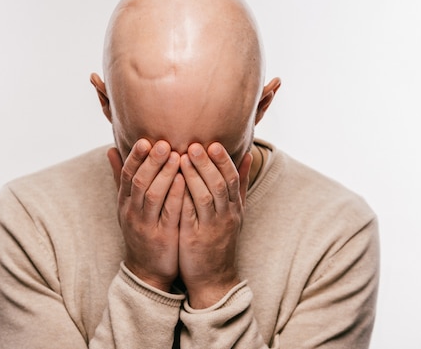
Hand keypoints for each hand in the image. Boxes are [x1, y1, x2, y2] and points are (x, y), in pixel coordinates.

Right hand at [108, 139, 184, 291]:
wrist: (147, 270)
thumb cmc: (141, 230)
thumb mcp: (127, 205)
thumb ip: (121, 177)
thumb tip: (110, 149)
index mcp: (125, 202)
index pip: (127, 174)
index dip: (135, 157)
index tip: (145, 140)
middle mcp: (132, 212)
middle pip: (139, 182)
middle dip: (151, 161)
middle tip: (164, 143)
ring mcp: (147, 225)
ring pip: (153, 195)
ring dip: (165, 174)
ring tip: (177, 156)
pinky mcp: (163, 236)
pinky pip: (168, 213)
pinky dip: (175, 195)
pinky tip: (184, 181)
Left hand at [178, 142, 251, 307]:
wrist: (214, 277)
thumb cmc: (220, 238)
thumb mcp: (235, 211)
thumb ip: (240, 183)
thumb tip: (248, 154)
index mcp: (234, 206)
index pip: (232, 178)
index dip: (223, 160)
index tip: (212, 143)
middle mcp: (226, 215)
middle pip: (220, 184)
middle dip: (207, 163)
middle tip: (194, 145)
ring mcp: (211, 227)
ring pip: (205, 197)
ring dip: (194, 176)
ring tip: (181, 158)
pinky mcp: (195, 238)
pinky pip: (190, 215)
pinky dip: (182, 197)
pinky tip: (172, 184)